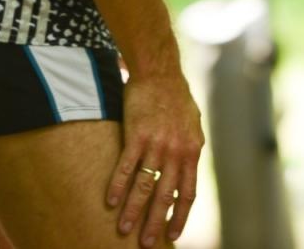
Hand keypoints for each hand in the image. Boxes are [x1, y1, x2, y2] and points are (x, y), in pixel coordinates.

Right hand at [107, 71, 203, 246]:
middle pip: (164, 196)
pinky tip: (110, 201)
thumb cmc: (176, 97)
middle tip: (145, 244)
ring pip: (143, 186)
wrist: (160, 72)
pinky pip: (126, 166)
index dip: (179, 216)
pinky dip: (118, 185)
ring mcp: (156, 144)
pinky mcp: (136, 135)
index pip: (187, 193)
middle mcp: (176, 152)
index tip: (172, 235)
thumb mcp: (193, 124)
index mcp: (192, 151)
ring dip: (132, 210)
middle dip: (154, 223)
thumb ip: (190, 147)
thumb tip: (188, 167)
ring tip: (123, 229)